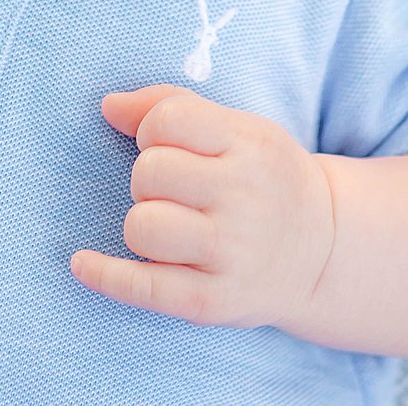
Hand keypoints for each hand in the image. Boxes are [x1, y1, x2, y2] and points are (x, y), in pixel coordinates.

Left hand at [69, 84, 335, 330]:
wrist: (323, 252)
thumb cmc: (262, 178)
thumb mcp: (238, 128)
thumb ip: (170, 106)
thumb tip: (107, 105)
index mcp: (250, 146)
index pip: (168, 119)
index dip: (152, 131)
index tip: (167, 146)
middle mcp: (245, 198)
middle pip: (150, 173)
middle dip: (146, 179)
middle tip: (173, 192)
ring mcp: (231, 254)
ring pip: (142, 227)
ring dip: (141, 223)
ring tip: (165, 226)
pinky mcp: (213, 302)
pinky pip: (141, 288)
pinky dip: (103, 274)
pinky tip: (83, 263)